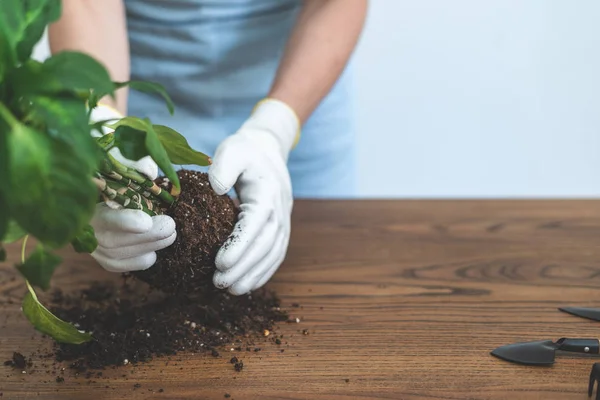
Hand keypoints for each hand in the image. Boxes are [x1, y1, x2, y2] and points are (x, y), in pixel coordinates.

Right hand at [88, 104, 176, 271]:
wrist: (99, 164)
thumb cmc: (111, 153)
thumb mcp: (119, 149)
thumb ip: (134, 159)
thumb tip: (150, 173)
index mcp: (79, 193)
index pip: (98, 212)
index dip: (123, 221)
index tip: (145, 222)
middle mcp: (77, 219)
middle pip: (109, 239)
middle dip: (145, 237)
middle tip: (171, 226)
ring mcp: (86, 238)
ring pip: (113, 253)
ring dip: (147, 247)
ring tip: (171, 234)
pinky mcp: (97, 250)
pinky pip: (114, 264)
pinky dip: (136, 262)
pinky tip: (153, 253)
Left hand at [209, 99, 299, 294]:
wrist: (268, 153)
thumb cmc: (245, 153)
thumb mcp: (232, 150)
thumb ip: (224, 166)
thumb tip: (216, 189)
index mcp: (267, 193)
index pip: (255, 225)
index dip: (239, 246)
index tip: (219, 263)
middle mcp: (279, 211)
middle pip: (265, 245)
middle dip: (244, 267)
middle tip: (219, 283)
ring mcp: (283, 222)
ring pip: (272, 254)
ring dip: (254, 275)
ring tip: (231, 290)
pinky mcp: (280, 230)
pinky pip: (276, 255)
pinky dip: (263, 272)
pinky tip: (247, 285)